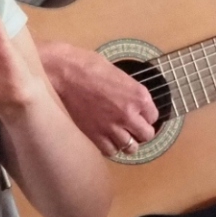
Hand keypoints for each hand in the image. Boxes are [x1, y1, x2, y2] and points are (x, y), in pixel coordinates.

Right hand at [40, 41, 158, 155]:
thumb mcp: (117, 73)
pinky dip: (110, 147)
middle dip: (141, 131)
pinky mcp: (94, 136)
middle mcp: (129, 114)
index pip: (153, 116)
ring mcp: (111, 128)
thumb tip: (131, 99)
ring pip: (130, 147)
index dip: (146, 115)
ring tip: (120, 135)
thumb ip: (128, 90)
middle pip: (146, 135)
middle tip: (133, 127)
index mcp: (138, 96)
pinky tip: (106, 139)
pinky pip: (110, 151)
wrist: (61, 74)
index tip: (140, 114)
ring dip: (127, 142)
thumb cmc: (86, 65)